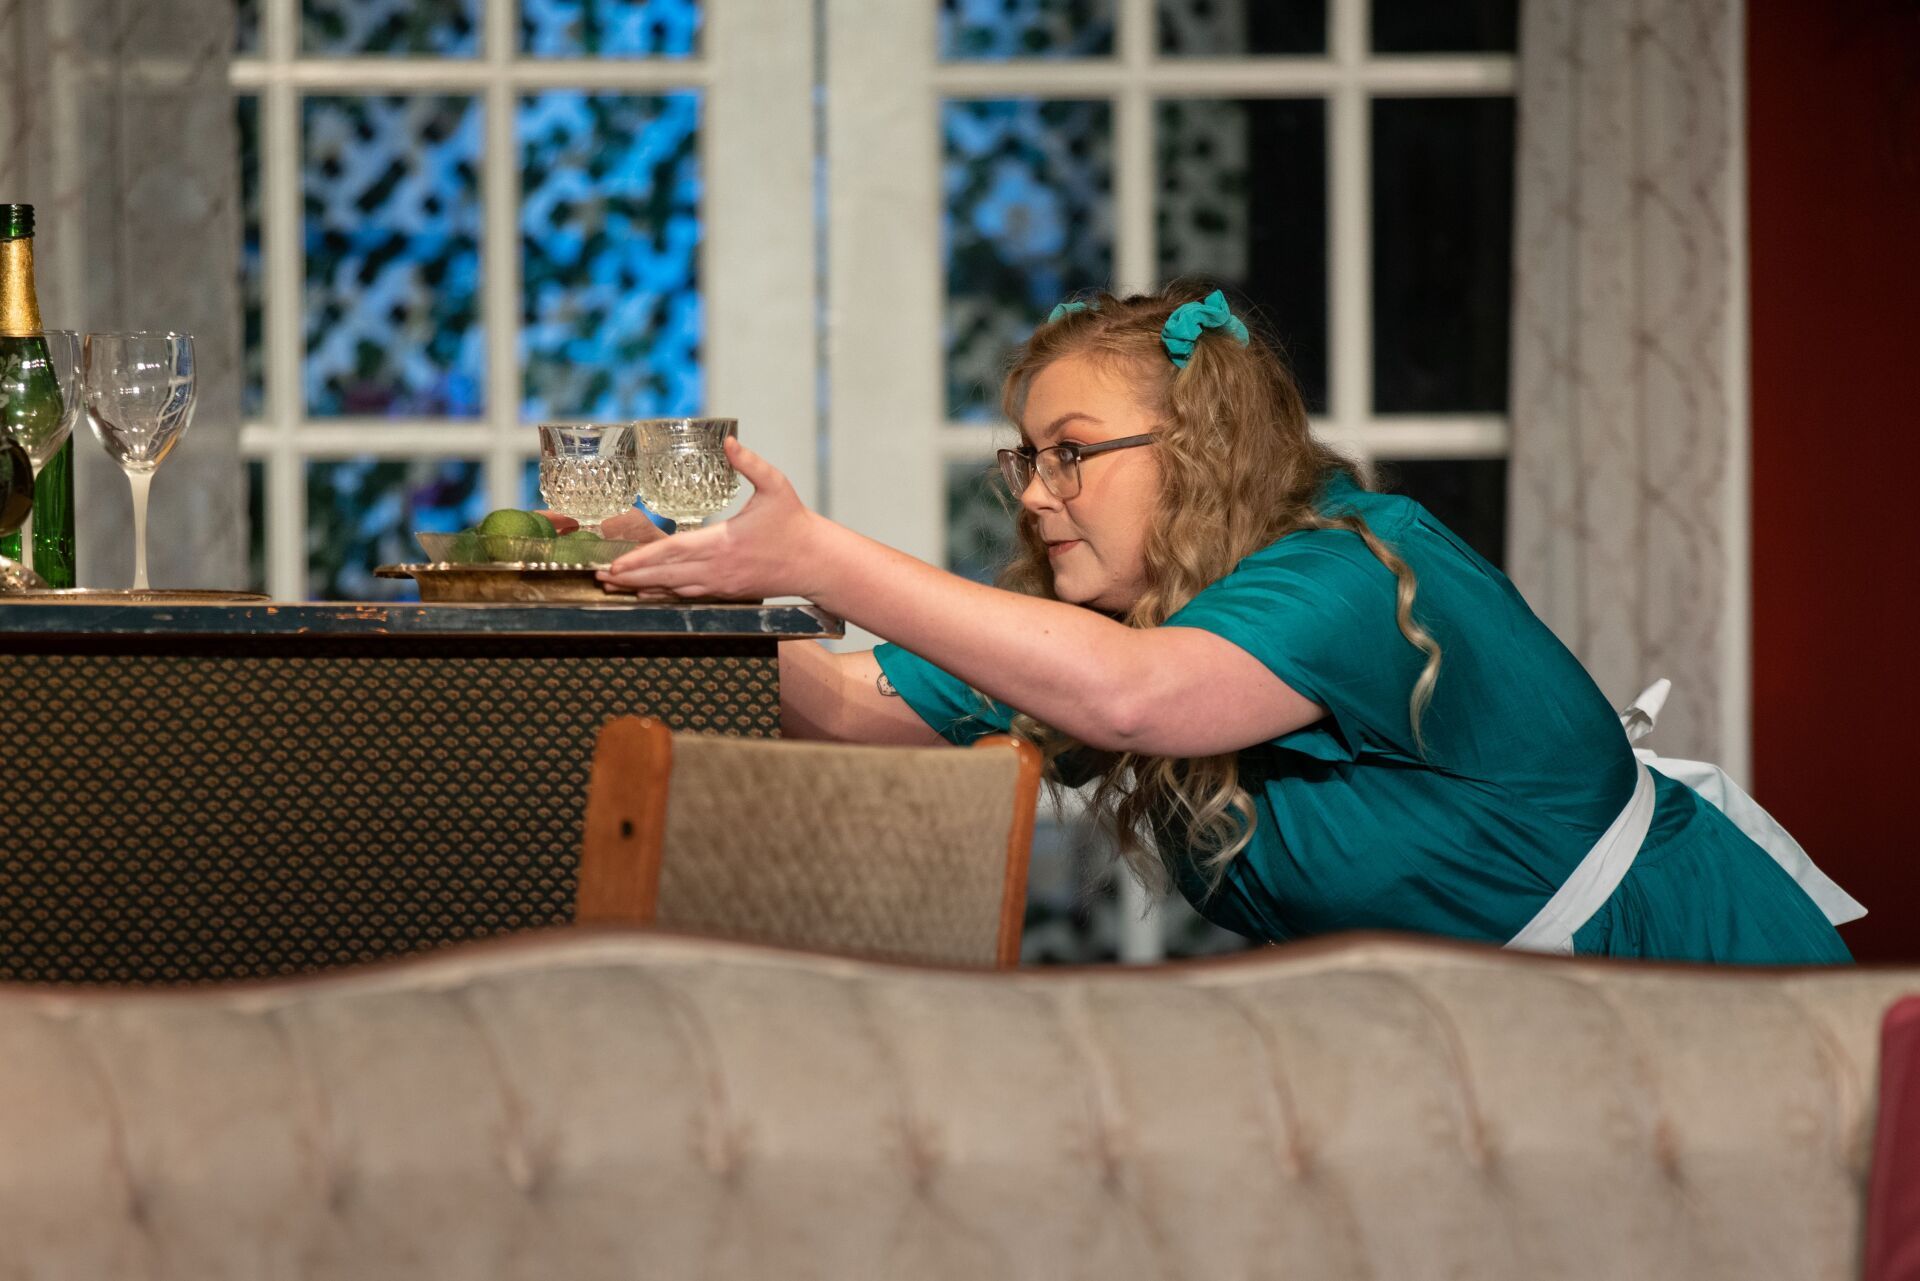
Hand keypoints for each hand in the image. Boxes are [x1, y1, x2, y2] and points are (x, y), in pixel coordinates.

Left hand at [597, 437, 827, 599]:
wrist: (816, 562)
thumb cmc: (795, 523)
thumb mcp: (776, 485)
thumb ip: (749, 463)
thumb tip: (729, 441)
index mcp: (725, 543)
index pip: (674, 552)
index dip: (642, 558)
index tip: (618, 563)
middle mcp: (719, 569)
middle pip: (665, 575)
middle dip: (631, 577)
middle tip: (600, 576)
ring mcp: (722, 584)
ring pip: (674, 589)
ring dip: (642, 587)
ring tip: (614, 586)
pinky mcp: (727, 592)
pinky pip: (688, 595)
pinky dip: (664, 594)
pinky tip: (646, 592)